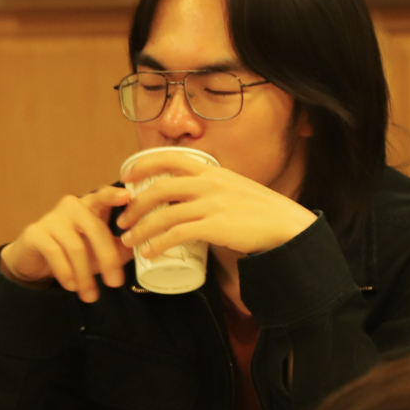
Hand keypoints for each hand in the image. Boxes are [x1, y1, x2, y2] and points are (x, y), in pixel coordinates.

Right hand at [0, 184, 134, 302]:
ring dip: (85, 275)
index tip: (127, 197)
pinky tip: (72, 286)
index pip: (103, 196)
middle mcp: (71, 206)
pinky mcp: (35, 233)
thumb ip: (119, 248)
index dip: (114, 195)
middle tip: (115, 284)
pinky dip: (66, 273)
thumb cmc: (71, 253)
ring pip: (76, 247)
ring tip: (91, 296)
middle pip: (95, 228)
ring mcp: (51, 218)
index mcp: (90, 206)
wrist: (34, 261)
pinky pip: (55, 253)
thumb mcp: (98, 251)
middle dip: (107, 258)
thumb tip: (141, 249)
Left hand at [116, 151, 316, 259]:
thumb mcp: (235, 187)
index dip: (144, 165)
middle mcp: (209, 184)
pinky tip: (150, 252)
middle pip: (159, 188)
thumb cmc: (261, 210)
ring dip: (141, 229)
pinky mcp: (215, 227)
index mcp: (212, 171)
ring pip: (164, 214)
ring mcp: (212, 205)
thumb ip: (213, 188)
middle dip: (135, 205)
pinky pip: (177, 234)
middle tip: (122, 221)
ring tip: (128, 242)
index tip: (126, 177)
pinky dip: (159, 244)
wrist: (287, 225)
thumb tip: (191, 197)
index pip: (171, 157)